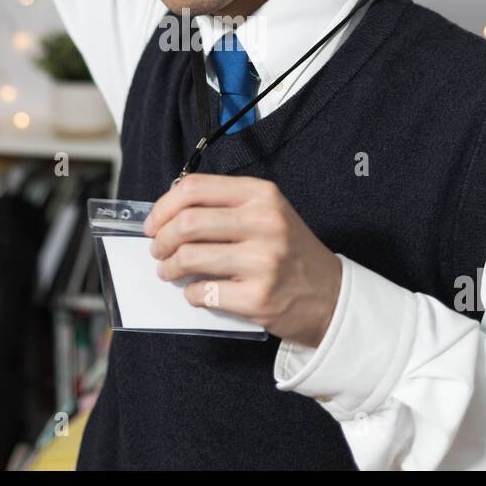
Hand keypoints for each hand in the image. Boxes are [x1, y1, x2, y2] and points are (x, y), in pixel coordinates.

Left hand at [143, 173, 341, 347]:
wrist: (331, 295)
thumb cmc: (290, 252)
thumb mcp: (268, 213)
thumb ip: (226, 206)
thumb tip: (168, 214)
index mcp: (262, 195)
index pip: (195, 188)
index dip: (163, 206)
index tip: (153, 223)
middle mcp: (264, 223)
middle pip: (186, 222)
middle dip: (161, 239)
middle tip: (158, 250)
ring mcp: (262, 262)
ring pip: (189, 257)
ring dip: (169, 267)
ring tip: (170, 271)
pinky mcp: (257, 297)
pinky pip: (203, 292)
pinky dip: (191, 294)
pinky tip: (197, 292)